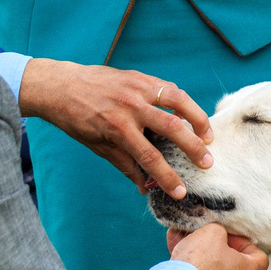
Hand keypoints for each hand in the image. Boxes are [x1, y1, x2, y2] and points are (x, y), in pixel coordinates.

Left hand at [18, 59, 211, 196]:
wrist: (61, 85)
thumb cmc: (77, 119)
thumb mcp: (98, 146)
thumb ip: (125, 164)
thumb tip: (145, 187)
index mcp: (117, 128)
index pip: (149, 157)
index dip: (167, 177)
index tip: (181, 192)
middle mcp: (130, 106)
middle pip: (171, 128)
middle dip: (193, 148)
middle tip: (208, 163)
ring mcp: (137, 88)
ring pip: (178, 101)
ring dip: (197, 119)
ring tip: (208, 136)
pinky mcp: (140, 77)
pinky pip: (168, 88)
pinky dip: (183, 102)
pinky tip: (189, 115)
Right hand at [170, 223, 266, 269]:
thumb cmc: (201, 259)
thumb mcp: (213, 231)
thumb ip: (219, 229)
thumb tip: (215, 233)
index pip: (260, 259)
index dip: (248, 243)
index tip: (232, 236)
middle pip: (233, 262)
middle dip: (219, 245)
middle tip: (208, 234)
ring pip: (212, 268)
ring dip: (201, 252)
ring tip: (186, 236)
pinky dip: (190, 263)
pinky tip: (175, 245)